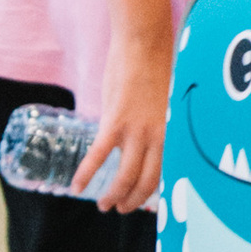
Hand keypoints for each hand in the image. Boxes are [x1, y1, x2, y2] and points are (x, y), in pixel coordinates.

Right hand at [79, 31, 171, 210]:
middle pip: (147, 181)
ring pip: (125, 176)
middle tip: (122, 209)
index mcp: (173, 132)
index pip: (168, 172)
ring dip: (113, 196)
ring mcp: (137, 131)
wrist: (144, 43)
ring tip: (104, 206)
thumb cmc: (157, 65)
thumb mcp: (166, 100)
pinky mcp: (115, 122)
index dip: (155, 191)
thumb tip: (150, 133)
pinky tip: (77, 186)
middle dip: (134, 201)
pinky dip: (86, 174)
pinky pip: (99, 156)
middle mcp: (159, 136)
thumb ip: (160, 120)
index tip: (146, 200)